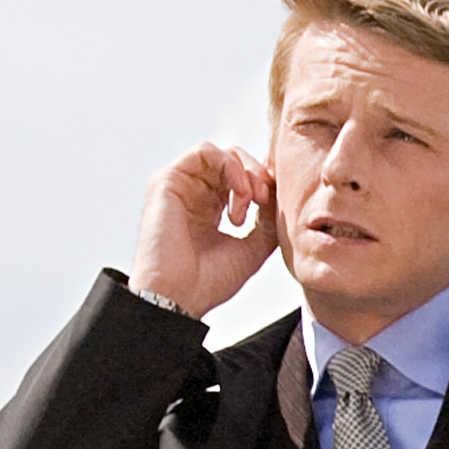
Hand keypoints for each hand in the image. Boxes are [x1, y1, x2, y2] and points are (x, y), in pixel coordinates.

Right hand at [134, 144, 278, 317]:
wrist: (178, 296)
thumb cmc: (208, 281)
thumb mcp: (253, 248)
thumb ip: (268, 220)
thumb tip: (281, 195)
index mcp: (211, 209)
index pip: (241, 178)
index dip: (265, 181)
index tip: (278, 199)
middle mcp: (195, 194)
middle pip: (234, 161)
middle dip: (259, 175)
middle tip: (266, 201)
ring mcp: (180, 186)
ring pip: (222, 154)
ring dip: (246, 172)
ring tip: (252, 202)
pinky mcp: (167, 180)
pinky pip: (205, 152)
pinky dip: (231, 165)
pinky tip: (241, 192)